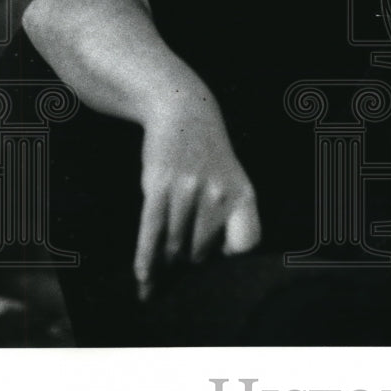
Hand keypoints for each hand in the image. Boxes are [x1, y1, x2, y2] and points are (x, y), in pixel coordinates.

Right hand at [133, 95, 260, 299]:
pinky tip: (144, 279)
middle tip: (180, 258)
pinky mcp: (159, 186)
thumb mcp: (232, 180)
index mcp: (243, 194)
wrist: (185, 112)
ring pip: (175, 245)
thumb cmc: (208, 155)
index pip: (246, 245)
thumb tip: (214, 260)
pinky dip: (146, 259)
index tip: (219, 259)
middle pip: (202, 251)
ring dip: (166, 260)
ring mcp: (188, 190)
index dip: (232, 257)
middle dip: (190, 259)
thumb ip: (228, 215)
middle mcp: (219, 194)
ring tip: (161, 268)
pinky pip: (152, 231)